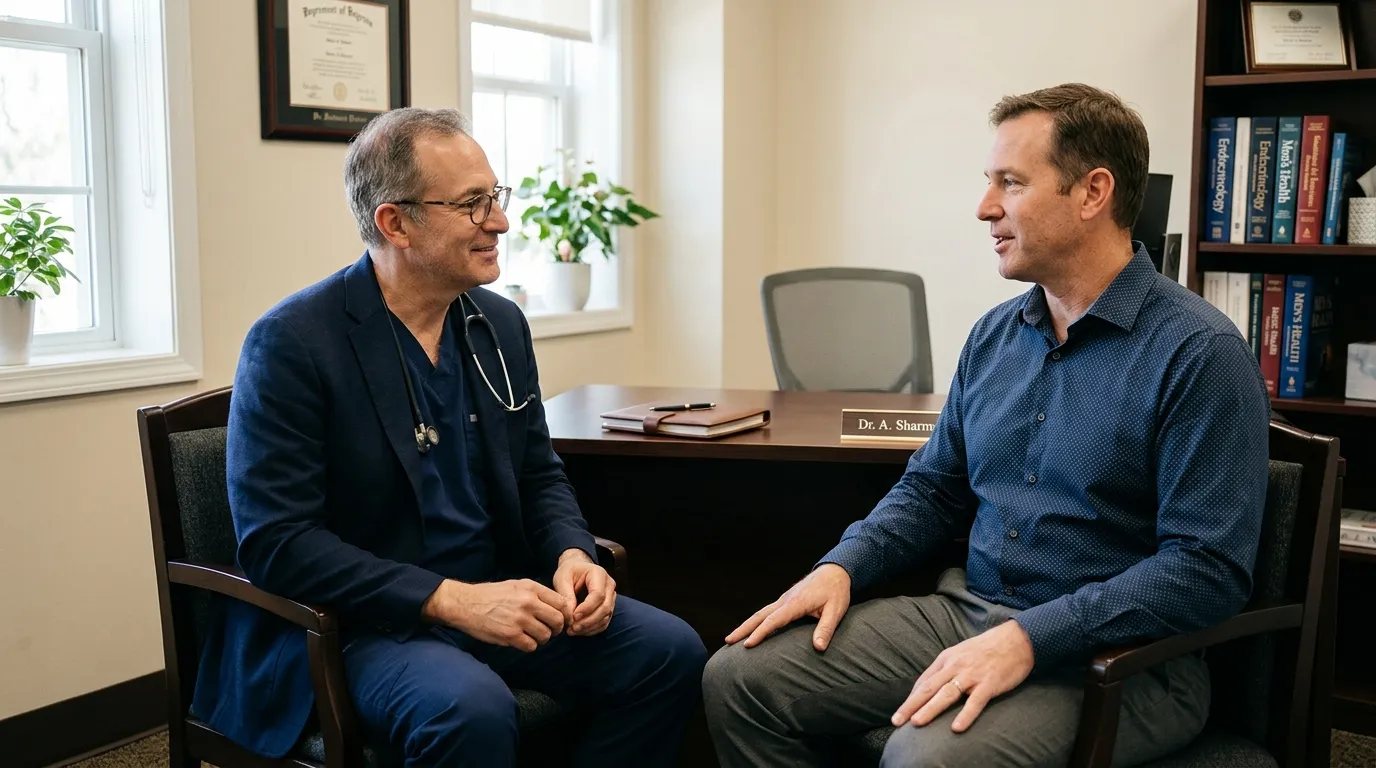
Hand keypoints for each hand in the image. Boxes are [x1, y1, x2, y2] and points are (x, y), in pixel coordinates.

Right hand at [422, 578, 571, 651]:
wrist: (466, 604)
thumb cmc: (492, 595)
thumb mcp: (517, 585)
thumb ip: (537, 594)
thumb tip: (559, 607)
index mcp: (531, 588)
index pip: (562, 603)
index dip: (565, 615)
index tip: (562, 621)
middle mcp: (528, 602)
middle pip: (558, 621)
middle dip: (556, 629)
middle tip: (550, 631)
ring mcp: (520, 619)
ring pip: (546, 636)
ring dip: (541, 639)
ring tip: (532, 635)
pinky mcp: (510, 635)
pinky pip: (531, 646)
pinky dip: (529, 646)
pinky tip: (521, 640)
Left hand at [553, 549, 616, 635]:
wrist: (576, 569)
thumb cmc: (569, 572)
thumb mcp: (562, 578)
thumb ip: (566, 596)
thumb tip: (570, 615)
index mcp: (599, 574)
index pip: (598, 594)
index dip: (587, 608)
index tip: (573, 616)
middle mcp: (609, 585)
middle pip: (605, 607)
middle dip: (588, 621)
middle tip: (572, 628)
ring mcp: (611, 597)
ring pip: (606, 617)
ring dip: (589, 627)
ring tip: (572, 631)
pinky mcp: (608, 607)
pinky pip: (604, 622)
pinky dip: (593, 629)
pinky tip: (580, 631)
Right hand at [725, 564, 851, 650]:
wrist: (835, 571)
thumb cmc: (836, 591)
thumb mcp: (835, 610)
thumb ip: (826, 629)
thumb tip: (818, 648)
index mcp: (795, 603)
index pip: (773, 620)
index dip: (760, 633)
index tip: (747, 645)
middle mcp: (785, 600)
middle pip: (759, 616)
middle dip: (743, 629)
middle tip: (727, 641)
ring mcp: (783, 599)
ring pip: (760, 613)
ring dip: (746, 625)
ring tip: (732, 637)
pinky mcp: (785, 600)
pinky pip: (766, 612)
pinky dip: (755, 621)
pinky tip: (751, 629)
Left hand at [891, 619, 1034, 731]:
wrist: (1016, 640)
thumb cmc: (986, 648)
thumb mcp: (960, 653)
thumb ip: (945, 669)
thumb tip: (928, 686)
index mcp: (946, 659)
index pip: (924, 681)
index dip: (911, 698)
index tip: (900, 713)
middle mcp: (955, 666)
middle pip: (929, 688)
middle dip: (911, 705)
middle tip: (897, 720)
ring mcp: (972, 675)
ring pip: (946, 694)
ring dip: (930, 709)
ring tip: (916, 723)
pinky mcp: (989, 684)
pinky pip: (975, 702)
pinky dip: (965, 715)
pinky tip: (956, 728)